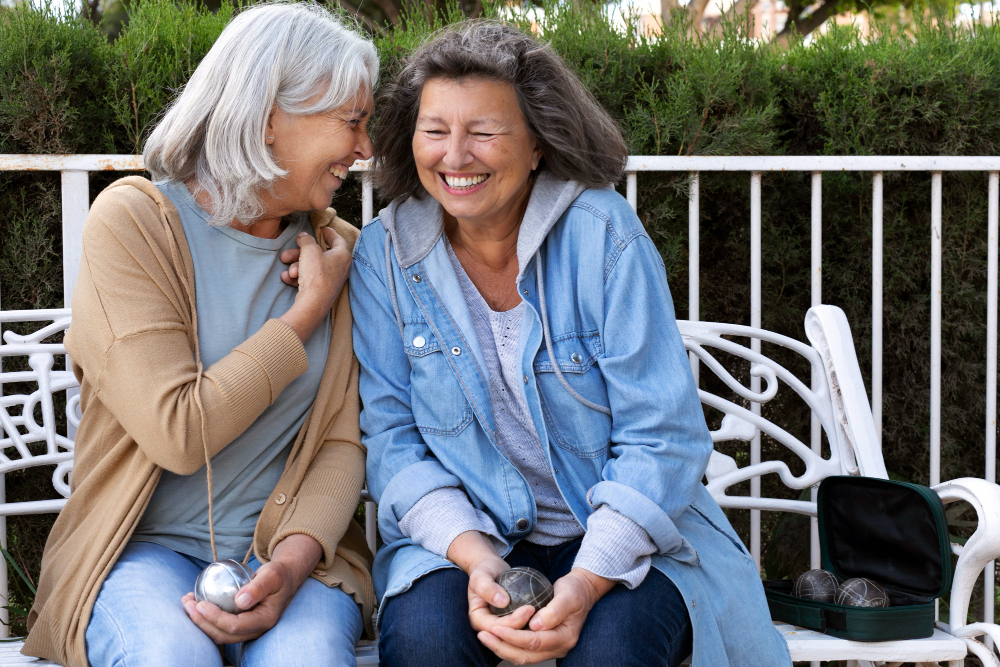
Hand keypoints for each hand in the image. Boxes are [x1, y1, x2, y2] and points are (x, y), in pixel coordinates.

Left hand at [182, 534, 322, 643]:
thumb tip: (241, 601)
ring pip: (220, 634)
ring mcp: (248, 629)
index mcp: (265, 620)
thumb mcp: (272, 574)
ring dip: (201, 622)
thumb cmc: (279, 573)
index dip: (215, 618)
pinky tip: (196, 604)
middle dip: (202, 623)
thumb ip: (258, 587)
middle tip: (187, 604)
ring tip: (187, 603)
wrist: (285, 577)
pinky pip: (221, 626)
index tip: (200, 603)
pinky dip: (206, 618)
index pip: (235, 626)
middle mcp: (256, 630)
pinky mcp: (241, 624)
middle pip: (224, 635)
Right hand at [278, 227, 350, 341]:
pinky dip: (298, 278)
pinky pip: (308, 280)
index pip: (338, 240)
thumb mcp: (309, 251)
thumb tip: (304, 236)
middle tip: (287, 254)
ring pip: (310, 268)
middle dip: (299, 254)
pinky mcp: (322, 290)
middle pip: (317, 255)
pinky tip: (288, 278)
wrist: (313, 304)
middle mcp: (339, 268)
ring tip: (289, 271)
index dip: (330, 233)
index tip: (324, 229)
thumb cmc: (316, 275)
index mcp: (342, 256)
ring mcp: (331, 280)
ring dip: (296, 267)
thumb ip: (306, 240)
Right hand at [443, 531, 536, 642]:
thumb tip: (502, 601)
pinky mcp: (509, 621)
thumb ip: (487, 587)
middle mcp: (487, 627)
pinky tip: (544, 615)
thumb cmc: (484, 570)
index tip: (529, 608)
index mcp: (477, 620)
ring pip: (516, 634)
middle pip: (507, 634)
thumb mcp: (481, 575)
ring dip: (530, 628)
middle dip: (523, 626)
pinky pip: (521, 626)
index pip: (497, 628)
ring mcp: (499, 625)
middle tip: (538, 611)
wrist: (491, 569)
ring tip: (544, 616)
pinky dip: (532, 623)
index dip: (513, 622)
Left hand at [478, 568, 614, 663]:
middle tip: (483, 635)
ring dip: (502, 648)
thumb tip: (536, 626)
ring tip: (484, 636)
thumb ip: (554, 611)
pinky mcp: (544, 643)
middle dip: (502, 647)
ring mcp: (551, 648)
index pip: (534, 642)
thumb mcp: (568, 595)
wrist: (583, 591)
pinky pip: (524, 650)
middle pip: (526, 655)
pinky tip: (495, 635)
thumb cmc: (575, 590)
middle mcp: (558, 648)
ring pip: (523, 656)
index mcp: (564, 638)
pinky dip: (508, 645)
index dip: (513, 636)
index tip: (496, 627)